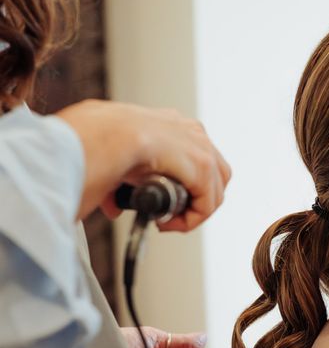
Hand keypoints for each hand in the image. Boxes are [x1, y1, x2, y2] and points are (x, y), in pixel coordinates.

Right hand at [56, 100, 231, 229]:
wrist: (101, 134)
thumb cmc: (94, 140)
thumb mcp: (110, 160)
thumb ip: (118, 183)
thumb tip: (114, 206)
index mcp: (169, 123)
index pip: (192, 156)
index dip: (183, 185)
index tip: (161, 201)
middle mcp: (189, 131)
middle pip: (212, 172)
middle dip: (194, 198)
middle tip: (169, 215)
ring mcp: (200, 146)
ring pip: (214, 189)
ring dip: (194, 211)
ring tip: (168, 223)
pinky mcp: (203, 166)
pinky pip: (208, 202)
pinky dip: (192, 219)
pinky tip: (169, 224)